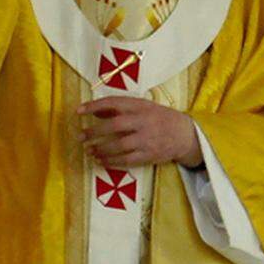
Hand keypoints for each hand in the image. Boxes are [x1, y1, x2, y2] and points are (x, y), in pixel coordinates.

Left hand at [77, 98, 202, 168]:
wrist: (185, 134)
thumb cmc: (159, 118)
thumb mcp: (142, 106)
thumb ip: (119, 108)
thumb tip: (95, 112)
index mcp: (140, 106)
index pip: (114, 103)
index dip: (94, 106)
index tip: (78, 110)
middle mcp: (143, 121)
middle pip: (115, 126)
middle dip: (95, 131)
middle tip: (81, 136)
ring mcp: (147, 139)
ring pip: (119, 146)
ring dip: (101, 149)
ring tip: (89, 151)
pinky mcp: (149, 155)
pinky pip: (127, 160)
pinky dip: (112, 161)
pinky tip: (101, 161)